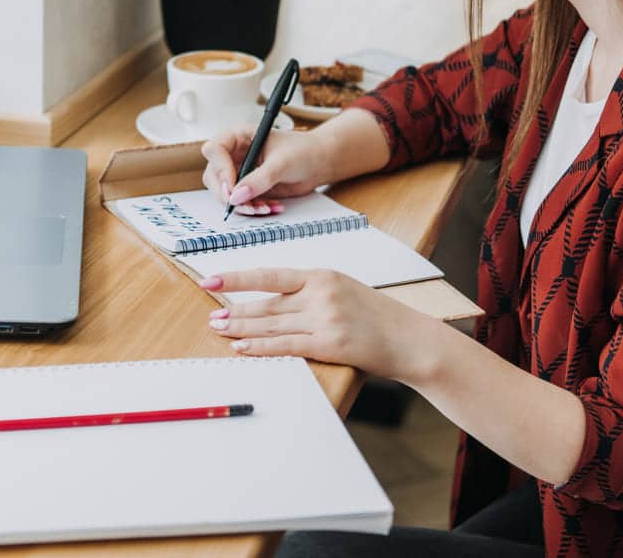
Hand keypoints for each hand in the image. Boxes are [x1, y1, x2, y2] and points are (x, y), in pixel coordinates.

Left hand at [199, 268, 445, 383]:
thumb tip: (275, 302)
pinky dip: (260, 346)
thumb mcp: (344, 290)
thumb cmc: (378, 317)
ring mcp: (324, 318)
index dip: (237, 278)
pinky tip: (242, 347)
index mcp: (322, 275)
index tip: (212, 279)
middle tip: (212, 315)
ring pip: (271, 324)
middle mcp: (320, 293)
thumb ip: (311, 292)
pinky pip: (286, 345)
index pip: (270, 275)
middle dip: (235, 310)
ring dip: (241, 328)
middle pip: (267, 303)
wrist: (411, 339)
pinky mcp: (329, 344)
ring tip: (219, 329)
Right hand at [200, 127, 328, 215]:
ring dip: (242, 205)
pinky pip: (240, 202)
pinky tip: (272, 207)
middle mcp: (235, 154)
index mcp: (240, 137)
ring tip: (264, 208)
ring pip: (225, 192)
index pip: (214, 149)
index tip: (232, 186)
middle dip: (227, 193)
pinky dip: (253, 208)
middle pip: (214, 175)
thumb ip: (259, 179)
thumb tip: (237, 196)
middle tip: (243, 205)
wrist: (318, 163)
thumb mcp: (282, 163)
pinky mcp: (248, 188)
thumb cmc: (303, 151)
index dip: (220, 169)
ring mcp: (240, 172)